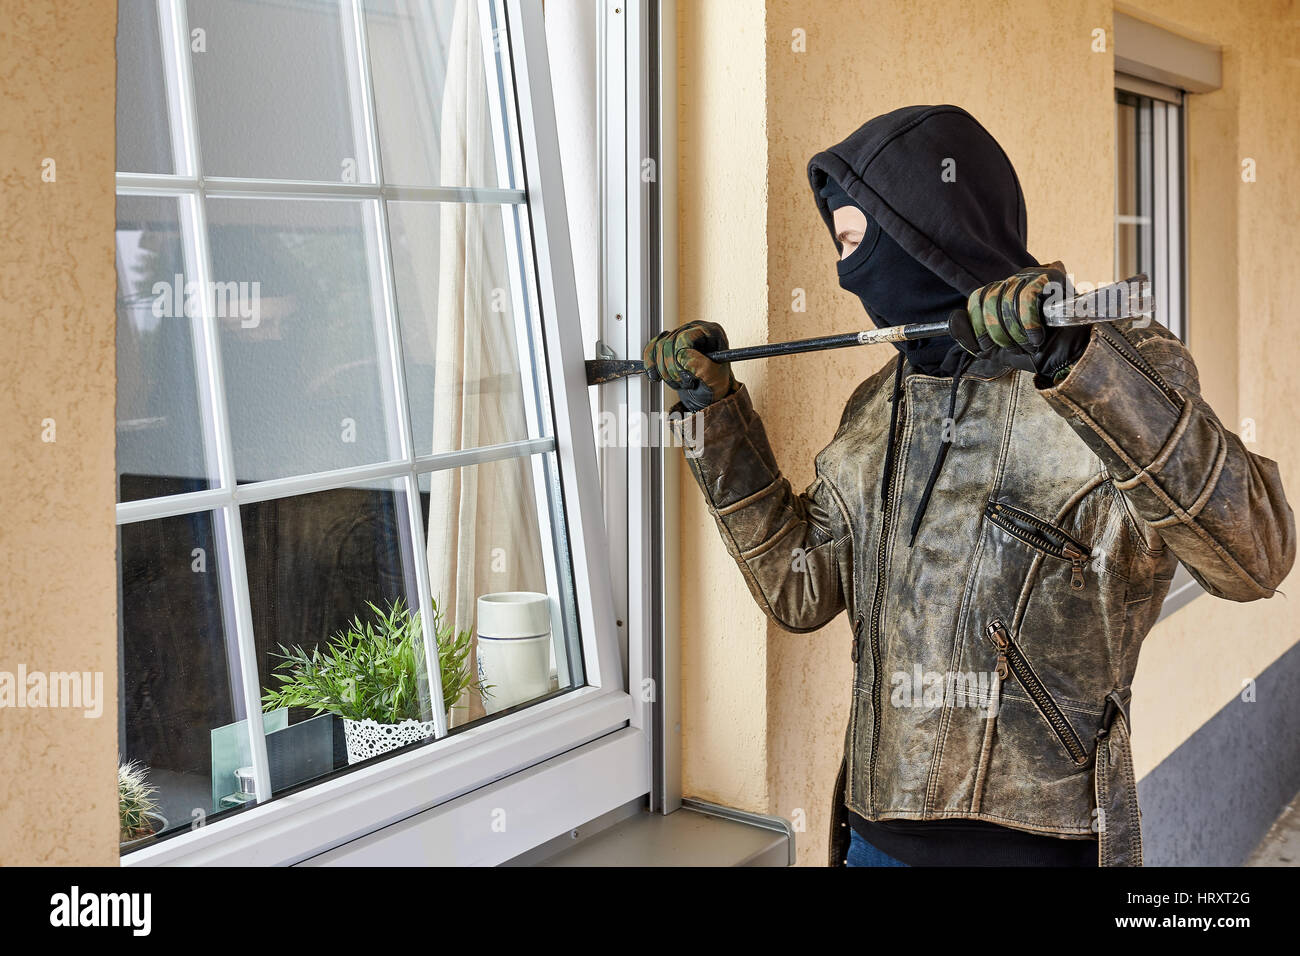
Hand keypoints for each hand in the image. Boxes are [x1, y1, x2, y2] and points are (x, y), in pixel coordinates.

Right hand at [641, 321, 738, 411]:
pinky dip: (651, 364)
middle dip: (672, 369)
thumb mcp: (713, 378)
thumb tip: (681, 356)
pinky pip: (651, 349)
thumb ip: (700, 366)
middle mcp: (695, 330)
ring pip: (658, 347)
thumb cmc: (716, 385)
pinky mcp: (669, 345)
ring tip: (678, 382)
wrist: (709, 393)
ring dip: (664, 371)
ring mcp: (681, 336)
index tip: (687, 377)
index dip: (680, 360)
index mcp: (711, 332)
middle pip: (668, 343)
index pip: (684, 339)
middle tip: (684, 382)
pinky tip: (656, 376)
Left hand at [948, 262, 1089, 384]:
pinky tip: (1037, 336)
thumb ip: (972, 338)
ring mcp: (1033, 276)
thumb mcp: (997, 349)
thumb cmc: (1036, 350)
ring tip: (1029, 344)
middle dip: (997, 331)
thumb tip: (953, 318)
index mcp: (1002, 293)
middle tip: (1013, 347)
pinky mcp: (1052, 279)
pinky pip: (1026, 297)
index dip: (976, 324)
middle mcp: (1015, 280)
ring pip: (1007, 300)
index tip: (988, 345)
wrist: (1070, 356)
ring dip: (1015, 331)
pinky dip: (1028, 322)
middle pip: (989, 298)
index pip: (976, 298)